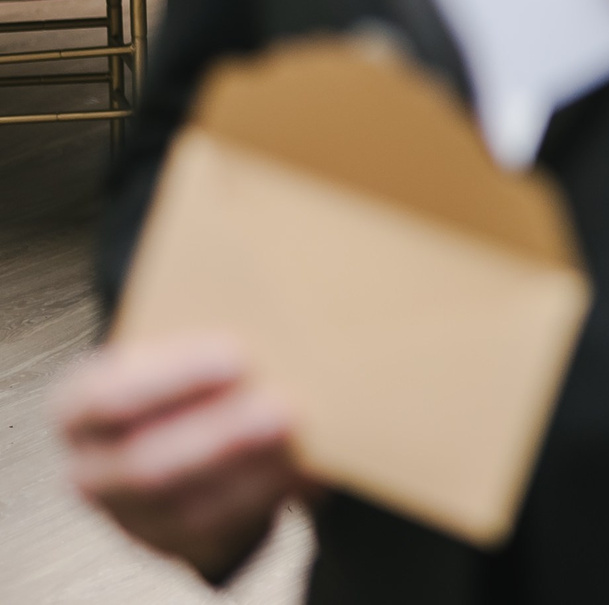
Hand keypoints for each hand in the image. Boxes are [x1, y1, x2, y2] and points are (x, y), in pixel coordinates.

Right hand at [55, 333, 299, 578]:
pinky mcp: (177, 543)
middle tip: (285, 407)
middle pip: (147, 465)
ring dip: (251, 474)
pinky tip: (309, 469)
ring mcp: (131, 516)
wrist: (175, 442)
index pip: (106, 399)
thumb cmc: (177, 375)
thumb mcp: (168, 347)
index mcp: (79, 407)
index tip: (238, 354)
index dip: (171, 380)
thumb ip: (201, 321)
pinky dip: (268, 499)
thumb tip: (279, 286)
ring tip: (303, 438)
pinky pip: (223, 531)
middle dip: (220, 438)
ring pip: (189, 508)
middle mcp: (93, 468)